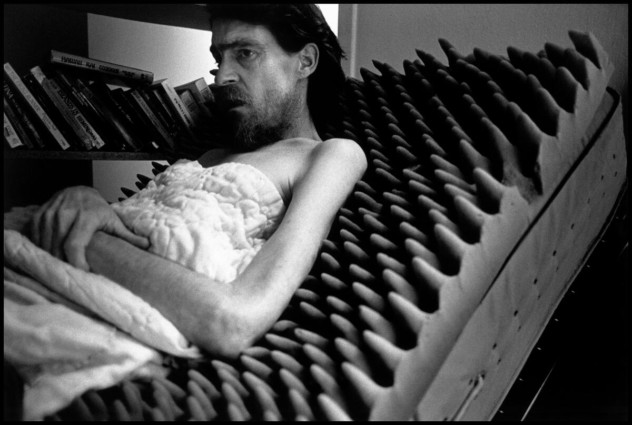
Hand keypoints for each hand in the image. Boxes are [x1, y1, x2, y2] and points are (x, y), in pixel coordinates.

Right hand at [30, 186, 148, 270]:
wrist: (77, 191)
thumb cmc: (97, 209)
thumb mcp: (113, 220)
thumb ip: (128, 235)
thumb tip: (148, 246)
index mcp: (85, 217)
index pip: (74, 245)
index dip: (76, 263)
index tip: (83, 274)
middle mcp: (64, 215)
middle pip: (58, 249)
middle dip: (64, 265)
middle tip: (73, 277)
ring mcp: (49, 215)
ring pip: (45, 246)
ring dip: (51, 260)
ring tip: (62, 269)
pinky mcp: (37, 217)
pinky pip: (34, 239)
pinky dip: (40, 250)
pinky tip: (50, 257)